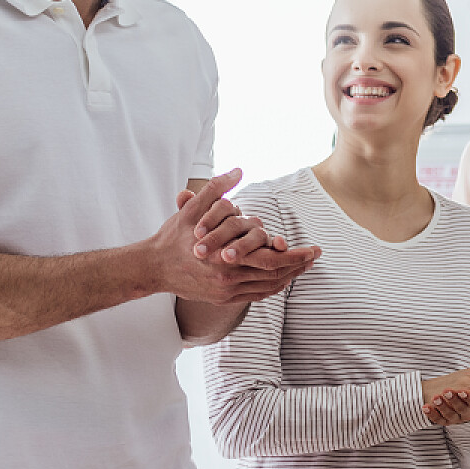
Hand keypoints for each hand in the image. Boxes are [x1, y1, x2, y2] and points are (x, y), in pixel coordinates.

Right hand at [150, 170, 318, 303]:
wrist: (153, 267)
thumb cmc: (173, 237)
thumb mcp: (192, 210)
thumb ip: (216, 189)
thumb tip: (237, 169)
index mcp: (226, 258)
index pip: (272, 260)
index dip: (296, 255)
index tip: (313, 248)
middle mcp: (229, 279)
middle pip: (276, 276)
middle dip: (298, 265)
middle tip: (316, 256)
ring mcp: (226, 292)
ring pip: (268, 288)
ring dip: (289, 277)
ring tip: (304, 266)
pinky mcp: (223, 299)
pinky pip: (256, 295)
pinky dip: (272, 287)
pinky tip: (282, 278)